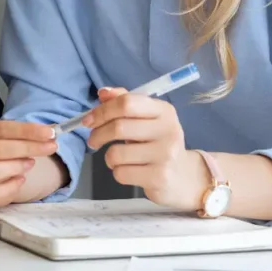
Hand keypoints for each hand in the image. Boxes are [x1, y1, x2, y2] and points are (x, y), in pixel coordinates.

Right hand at [0, 119, 60, 205]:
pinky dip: (10, 187)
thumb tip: (50, 133)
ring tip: (30, 164)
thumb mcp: (9, 138)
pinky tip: (20, 180)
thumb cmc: (1, 152)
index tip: (50, 134)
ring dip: (14, 167)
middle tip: (49, 148)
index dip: (26, 130)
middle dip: (26, 148)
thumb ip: (25, 135)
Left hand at [84, 87, 208, 210]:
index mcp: (164, 111)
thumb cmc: (156, 143)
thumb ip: (124, 102)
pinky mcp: (160, 177)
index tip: (88, 120)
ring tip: (117, 158)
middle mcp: (168, 130)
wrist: (182, 176)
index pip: (127, 103)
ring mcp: (166, 155)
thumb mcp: (145, 119)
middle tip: (93, 140)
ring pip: (116, 153)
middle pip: (119, 127)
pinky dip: (117, 172)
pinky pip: (121, 173)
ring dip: (109, 157)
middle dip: (98, 134)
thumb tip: (103, 93)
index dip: (102, 111)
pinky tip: (129, 170)